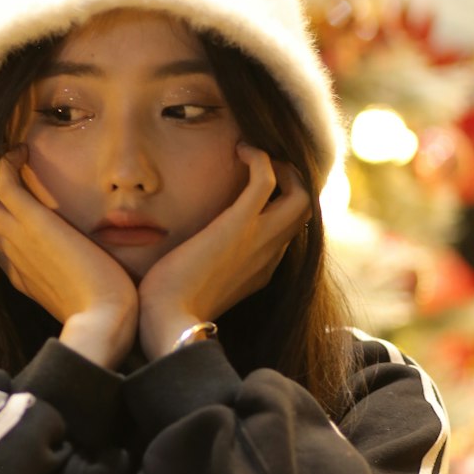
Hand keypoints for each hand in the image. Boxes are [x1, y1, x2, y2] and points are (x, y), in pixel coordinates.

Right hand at [0, 148, 137, 368]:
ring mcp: (16, 238)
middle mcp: (10, 255)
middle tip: (10, 170)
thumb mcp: (80, 298)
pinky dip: (7, 161)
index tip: (13, 199)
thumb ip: (74, 282)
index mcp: (19, 275)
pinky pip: (2, 182)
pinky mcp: (32, 223)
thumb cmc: (103, 315)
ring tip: (14, 156)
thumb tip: (90, 275)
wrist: (102, 323)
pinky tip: (24, 151)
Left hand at [137, 144, 310, 358]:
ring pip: (302, 194)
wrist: (166, 321)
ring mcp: (259, 239)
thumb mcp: (196, 285)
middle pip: (306, 210)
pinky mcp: (240, 225)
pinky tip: (239, 151)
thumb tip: (184, 255)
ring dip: (283, 167)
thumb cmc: (169, 307)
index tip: (256, 186)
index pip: (289, 230)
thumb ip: (204, 268)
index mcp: (261, 269)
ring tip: (252, 156)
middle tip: (261, 165)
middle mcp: (269, 254)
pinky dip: (260, 158)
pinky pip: (266, 180)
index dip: (281, 203)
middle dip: (292, 180)